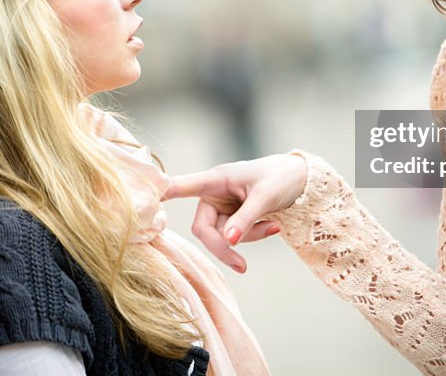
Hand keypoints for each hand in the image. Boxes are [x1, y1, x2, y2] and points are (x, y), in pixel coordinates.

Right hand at [163, 154, 307, 272]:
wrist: (300, 179)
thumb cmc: (281, 178)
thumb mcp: (266, 197)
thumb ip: (246, 219)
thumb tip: (228, 241)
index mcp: (216, 179)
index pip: (183, 187)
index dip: (162, 194)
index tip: (145, 199)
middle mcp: (214, 194)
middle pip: (203, 229)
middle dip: (223, 247)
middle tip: (242, 266)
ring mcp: (222, 207)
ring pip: (221, 237)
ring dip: (247, 239)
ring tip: (274, 227)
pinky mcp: (232, 218)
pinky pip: (235, 237)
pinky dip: (253, 236)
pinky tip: (273, 226)